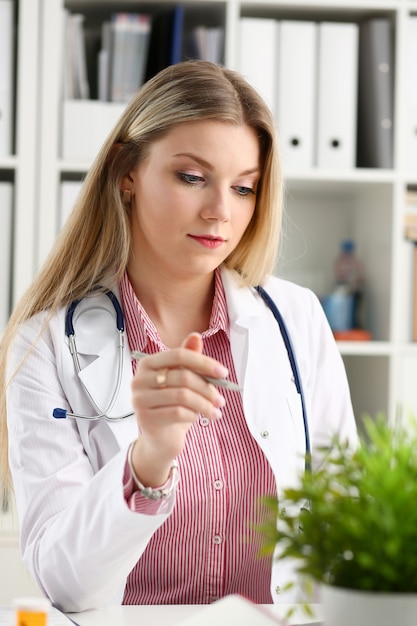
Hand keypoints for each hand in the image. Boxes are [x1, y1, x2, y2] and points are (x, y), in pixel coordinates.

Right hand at [129, 332, 226, 487]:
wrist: (160, 439)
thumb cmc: (172, 406)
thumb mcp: (182, 381)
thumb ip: (188, 359)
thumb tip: (195, 336)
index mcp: (148, 364)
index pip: (179, 355)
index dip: (203, 362)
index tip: (223, 373)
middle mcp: (139, 379)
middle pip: (183, 376)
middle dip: (207, 388)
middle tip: (221, 400)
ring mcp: (139, 399)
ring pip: (182, 396)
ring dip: (204, 404)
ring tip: (215, 411)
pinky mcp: (145, 418)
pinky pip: (178, 413)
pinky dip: (193, 415)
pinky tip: (198, 418)